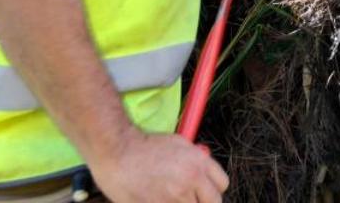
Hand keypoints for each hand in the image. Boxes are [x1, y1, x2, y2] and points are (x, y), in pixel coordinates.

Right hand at [92, 130, 228, 202]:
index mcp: (199, 163)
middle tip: (187, 198)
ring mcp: (175, 197)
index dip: (213, 190)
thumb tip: (204, 172)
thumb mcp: (179, 143)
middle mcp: (191, 180)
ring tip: (165, 194)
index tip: (204, 193)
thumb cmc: (144, 146)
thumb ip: (195, 160)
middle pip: (212, 202)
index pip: (222, 185)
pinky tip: (155, 198)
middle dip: (202, 201)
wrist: (117, 151)